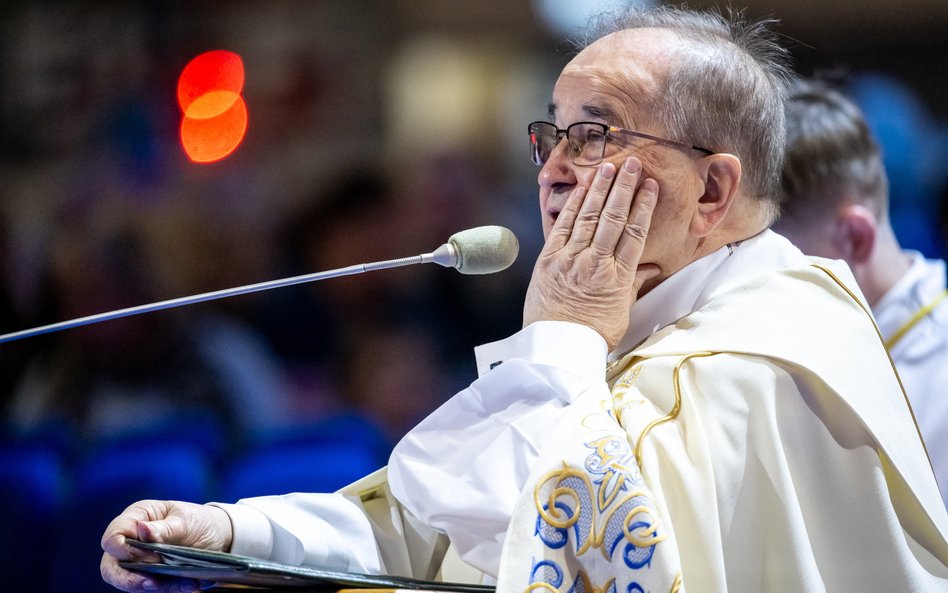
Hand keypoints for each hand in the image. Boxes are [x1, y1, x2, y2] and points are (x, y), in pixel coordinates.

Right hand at [100, 499, 232, 591]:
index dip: (123, 550)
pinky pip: (153, 588)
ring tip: (184, 583)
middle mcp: (131, 542)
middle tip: (153, 582)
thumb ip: (164, 528)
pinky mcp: (152, 576)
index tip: (149, 556)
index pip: (113, 538)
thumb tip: (142, 529)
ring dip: (155, 586)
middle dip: (129, 579)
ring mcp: (140, 562)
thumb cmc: (198, 520)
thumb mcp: (185, 520)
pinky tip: (190, 585)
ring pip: (130, 582)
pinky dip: (171, 589)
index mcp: (135, 518)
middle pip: (111, 567)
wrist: (219, 535)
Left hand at [523, 157, 659, 349]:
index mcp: (618, 277)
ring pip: (588, 217)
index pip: (634, 234)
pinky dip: (572, 205)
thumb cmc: (591, 333)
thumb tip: (650, 267)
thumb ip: (633, 284)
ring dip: (599, 189)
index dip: (643, 207)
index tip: (650, 187)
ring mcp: (570, 259)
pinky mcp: (548, 259)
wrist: (556, 347)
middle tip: (632, 164)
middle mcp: (595, 263)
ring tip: (608, 167)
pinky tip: (581, 189)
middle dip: (623, 188)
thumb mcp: (621, 311)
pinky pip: (563, 226)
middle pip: (612, 218)